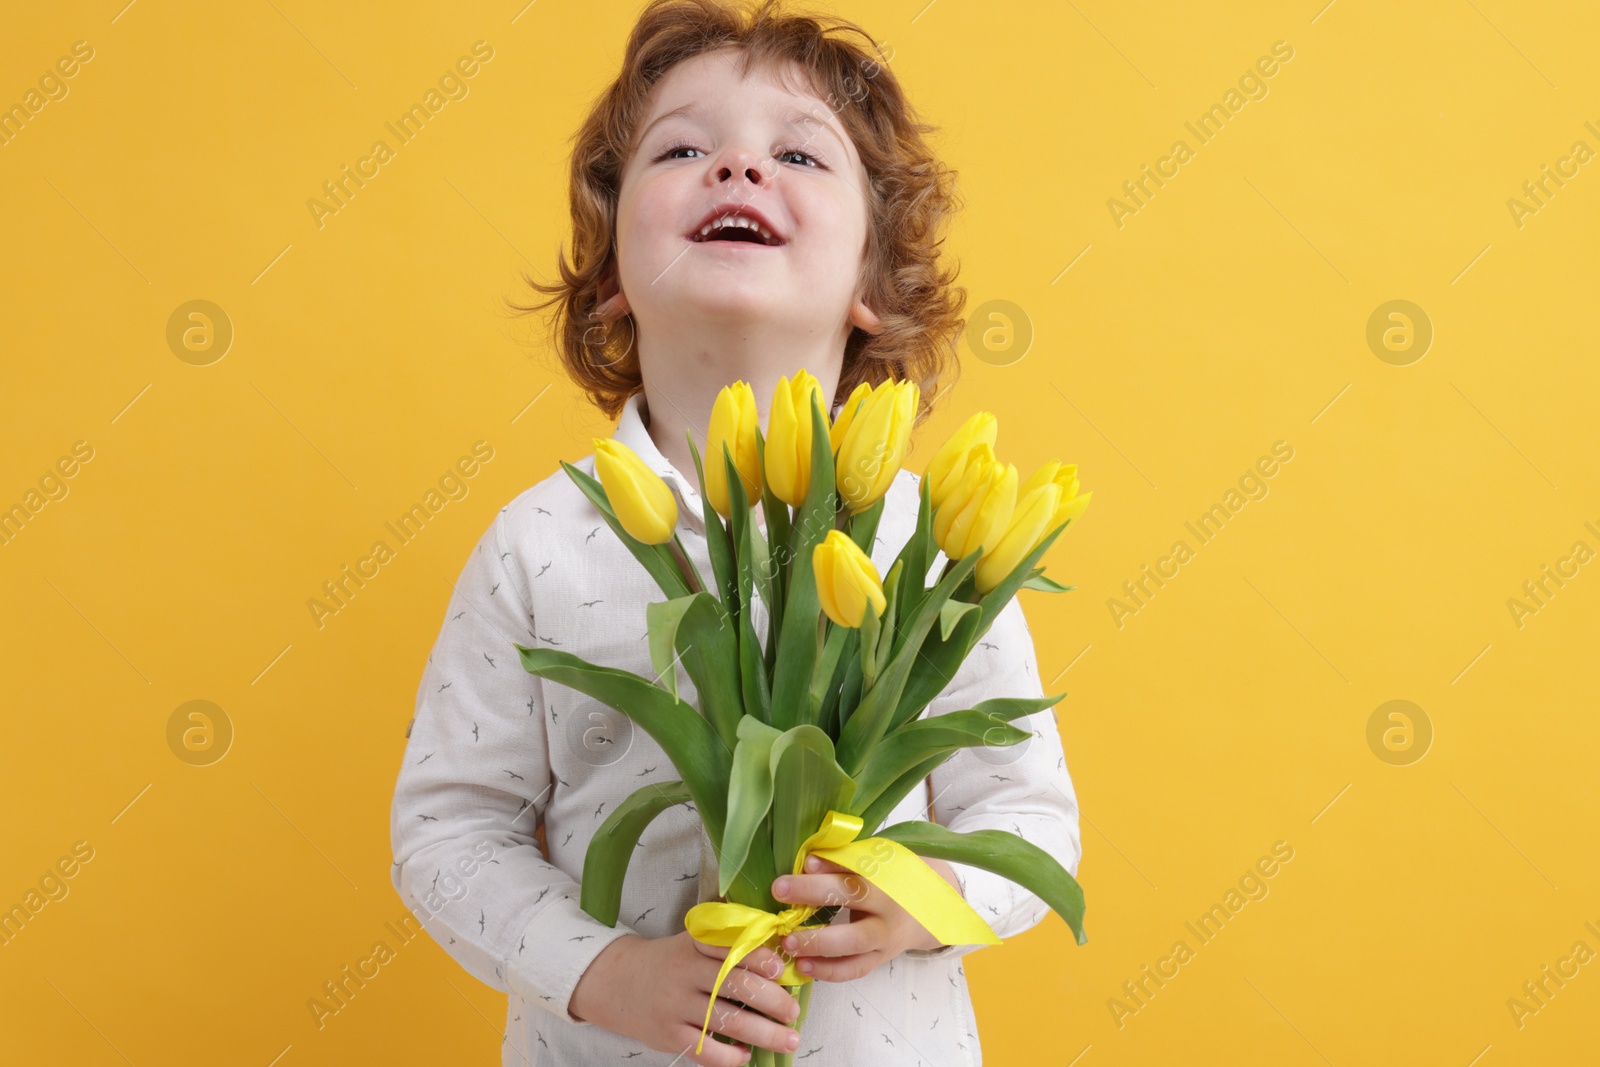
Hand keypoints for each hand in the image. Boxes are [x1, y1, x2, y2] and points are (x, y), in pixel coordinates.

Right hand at [569, 930, 802, 1065]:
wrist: (618, 982)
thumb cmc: (670, 961)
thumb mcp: (692, 940)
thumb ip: (728, 939)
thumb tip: (778, 940)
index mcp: (695, 944)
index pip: (730, 947)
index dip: (758, 957)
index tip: (781, 968)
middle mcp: (685, 972)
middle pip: (734, 985)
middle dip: (771, 1000)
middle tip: (793, 1011)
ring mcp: (676, 1005)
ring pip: (726, 1020)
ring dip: (763, 1033)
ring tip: (789, 1039)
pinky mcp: (669, 1035)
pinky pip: (705, 1050)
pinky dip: (729, 1056)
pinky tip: (746, 1055)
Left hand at [769, 854, 963, 981]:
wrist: (933, 911)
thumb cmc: (895, 879)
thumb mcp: (878, 862)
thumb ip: (845, 860)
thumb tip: (808, 862)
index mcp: (887, 875)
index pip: (858, 864)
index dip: (832, 863)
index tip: (806, 860)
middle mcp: (888, 906)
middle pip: (854, 898)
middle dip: (814, 893)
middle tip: (779, 889)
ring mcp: (885, 937)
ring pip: (854, 944)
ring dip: (818, 943)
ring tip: (788, 940)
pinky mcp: (880, 959)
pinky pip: (854, 969)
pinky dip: (828, 971)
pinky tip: (803, 966)